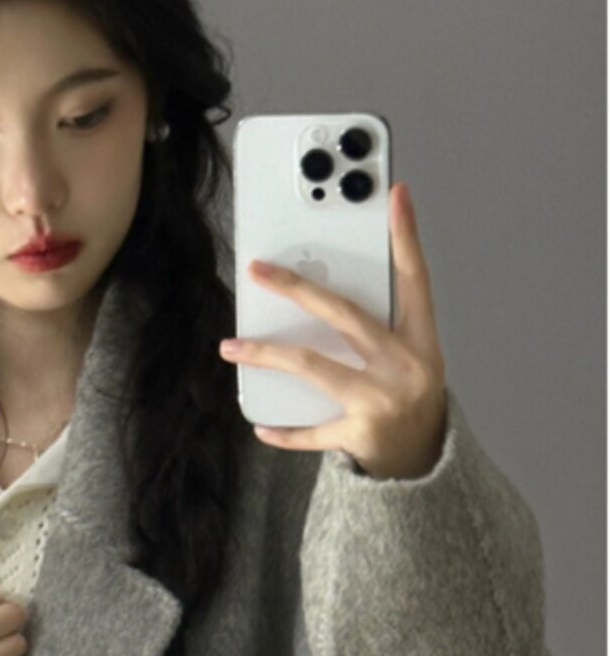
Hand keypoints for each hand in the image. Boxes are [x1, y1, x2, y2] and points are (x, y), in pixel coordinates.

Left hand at [220, 182, 447, 480]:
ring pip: (312, 366)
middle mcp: (405, 365)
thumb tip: (317, 290)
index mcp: (421, 339)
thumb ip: (378, 324)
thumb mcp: (410, 355)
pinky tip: (260, 424)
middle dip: (297, 288)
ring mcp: (383, 400)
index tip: (395, 193)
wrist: (425, 461)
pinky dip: (284, 431)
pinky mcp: (361, 434)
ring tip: (230, 346)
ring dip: (266, 354)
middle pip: (343, 314)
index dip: (407, 236)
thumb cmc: (407, 396)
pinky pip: (312, 431)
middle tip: (259, 271)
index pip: (415, 278)